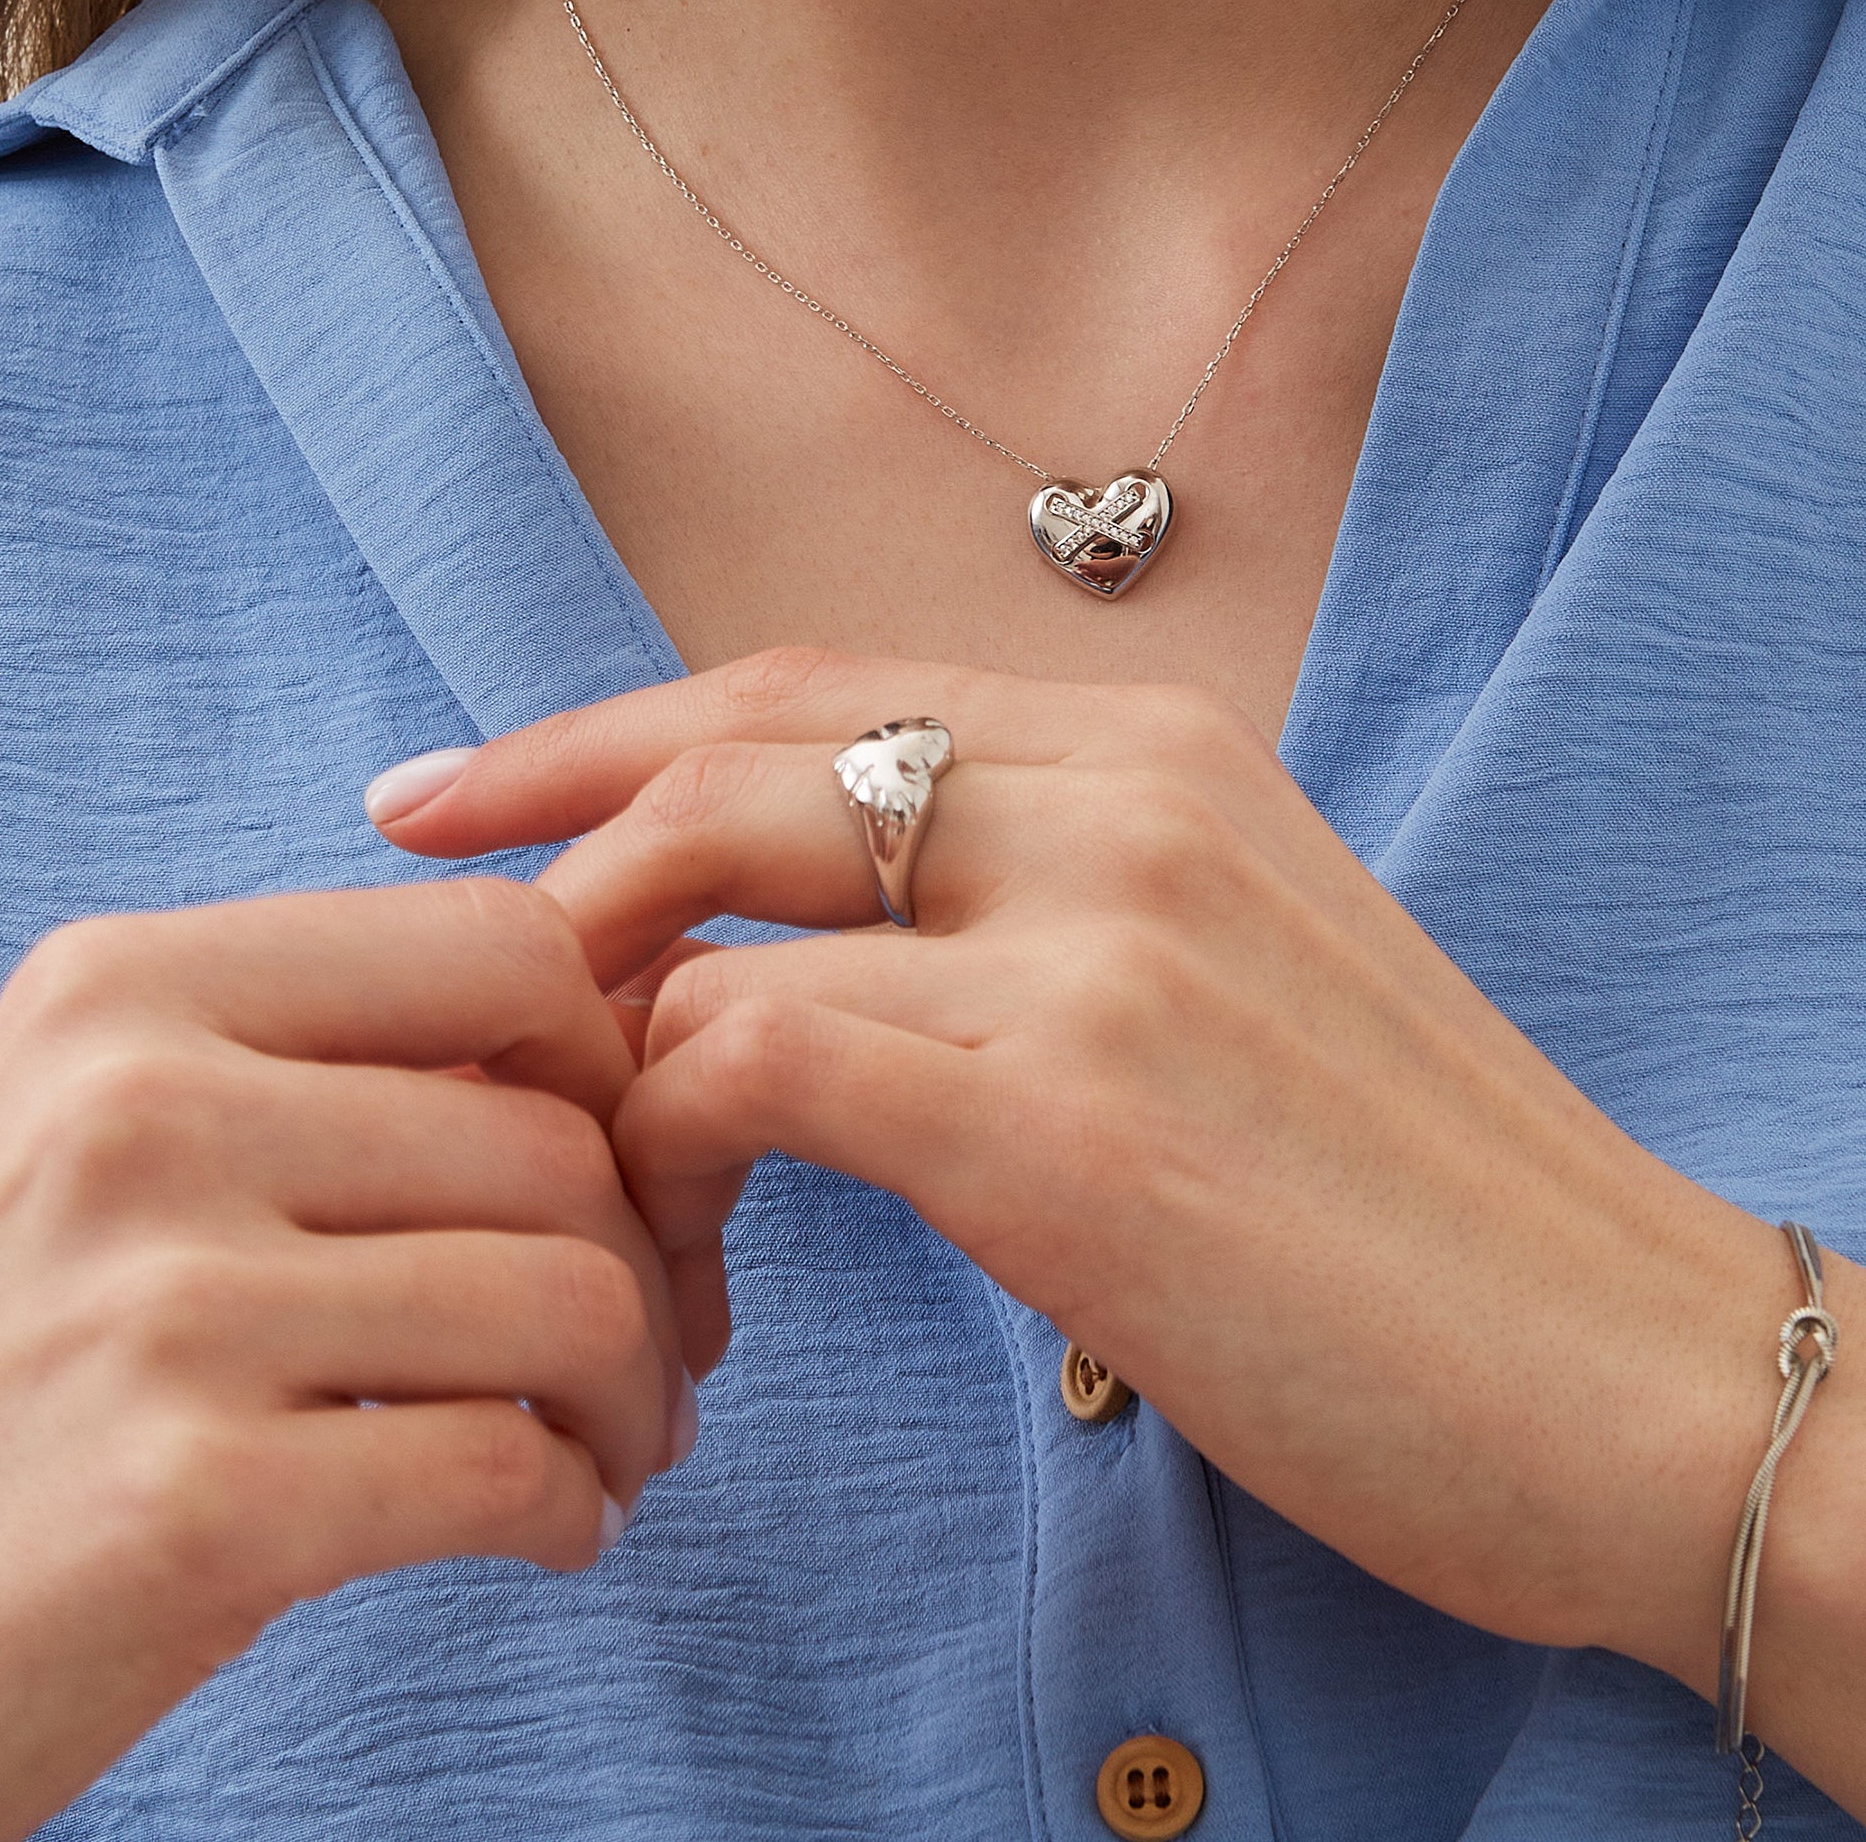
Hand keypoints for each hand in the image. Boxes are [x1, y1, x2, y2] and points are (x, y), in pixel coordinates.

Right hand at [0, 881, 688, 1841]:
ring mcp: (160, 1306)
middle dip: (655, 1262)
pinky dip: (575, 1510)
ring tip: (609, 1450)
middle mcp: (137, 1112)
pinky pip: (508, 1469)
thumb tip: (612, 1063)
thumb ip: (323, 1076)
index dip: (611, 1062)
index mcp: (128, 989)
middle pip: (561, 1139)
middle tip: (652, 1355)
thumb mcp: (105, 1150)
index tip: (619, 1169)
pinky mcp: (188, 1504)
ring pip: (571, 1299)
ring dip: (636, 1396)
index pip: (504, 945)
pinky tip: (553, 1531)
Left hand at [377, 646, 1865, 1814]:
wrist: (1626, 1366)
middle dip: (537, 814)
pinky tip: (694, 1244)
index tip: (471, 792)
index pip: (811, 681)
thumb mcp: (1229, 973)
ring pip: (713, 909)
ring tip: (580, 1143)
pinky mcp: (1069, 1117)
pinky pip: (759, 1064)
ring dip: (602, 1026)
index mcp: (1162, 752)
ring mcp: (1097, 946)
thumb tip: (821, 942)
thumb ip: (1044, 909)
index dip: (612, 723)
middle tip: (421, 905)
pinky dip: (673, 1145)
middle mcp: (1124, 802)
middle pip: (731, 747)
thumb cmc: (1411, 1197)